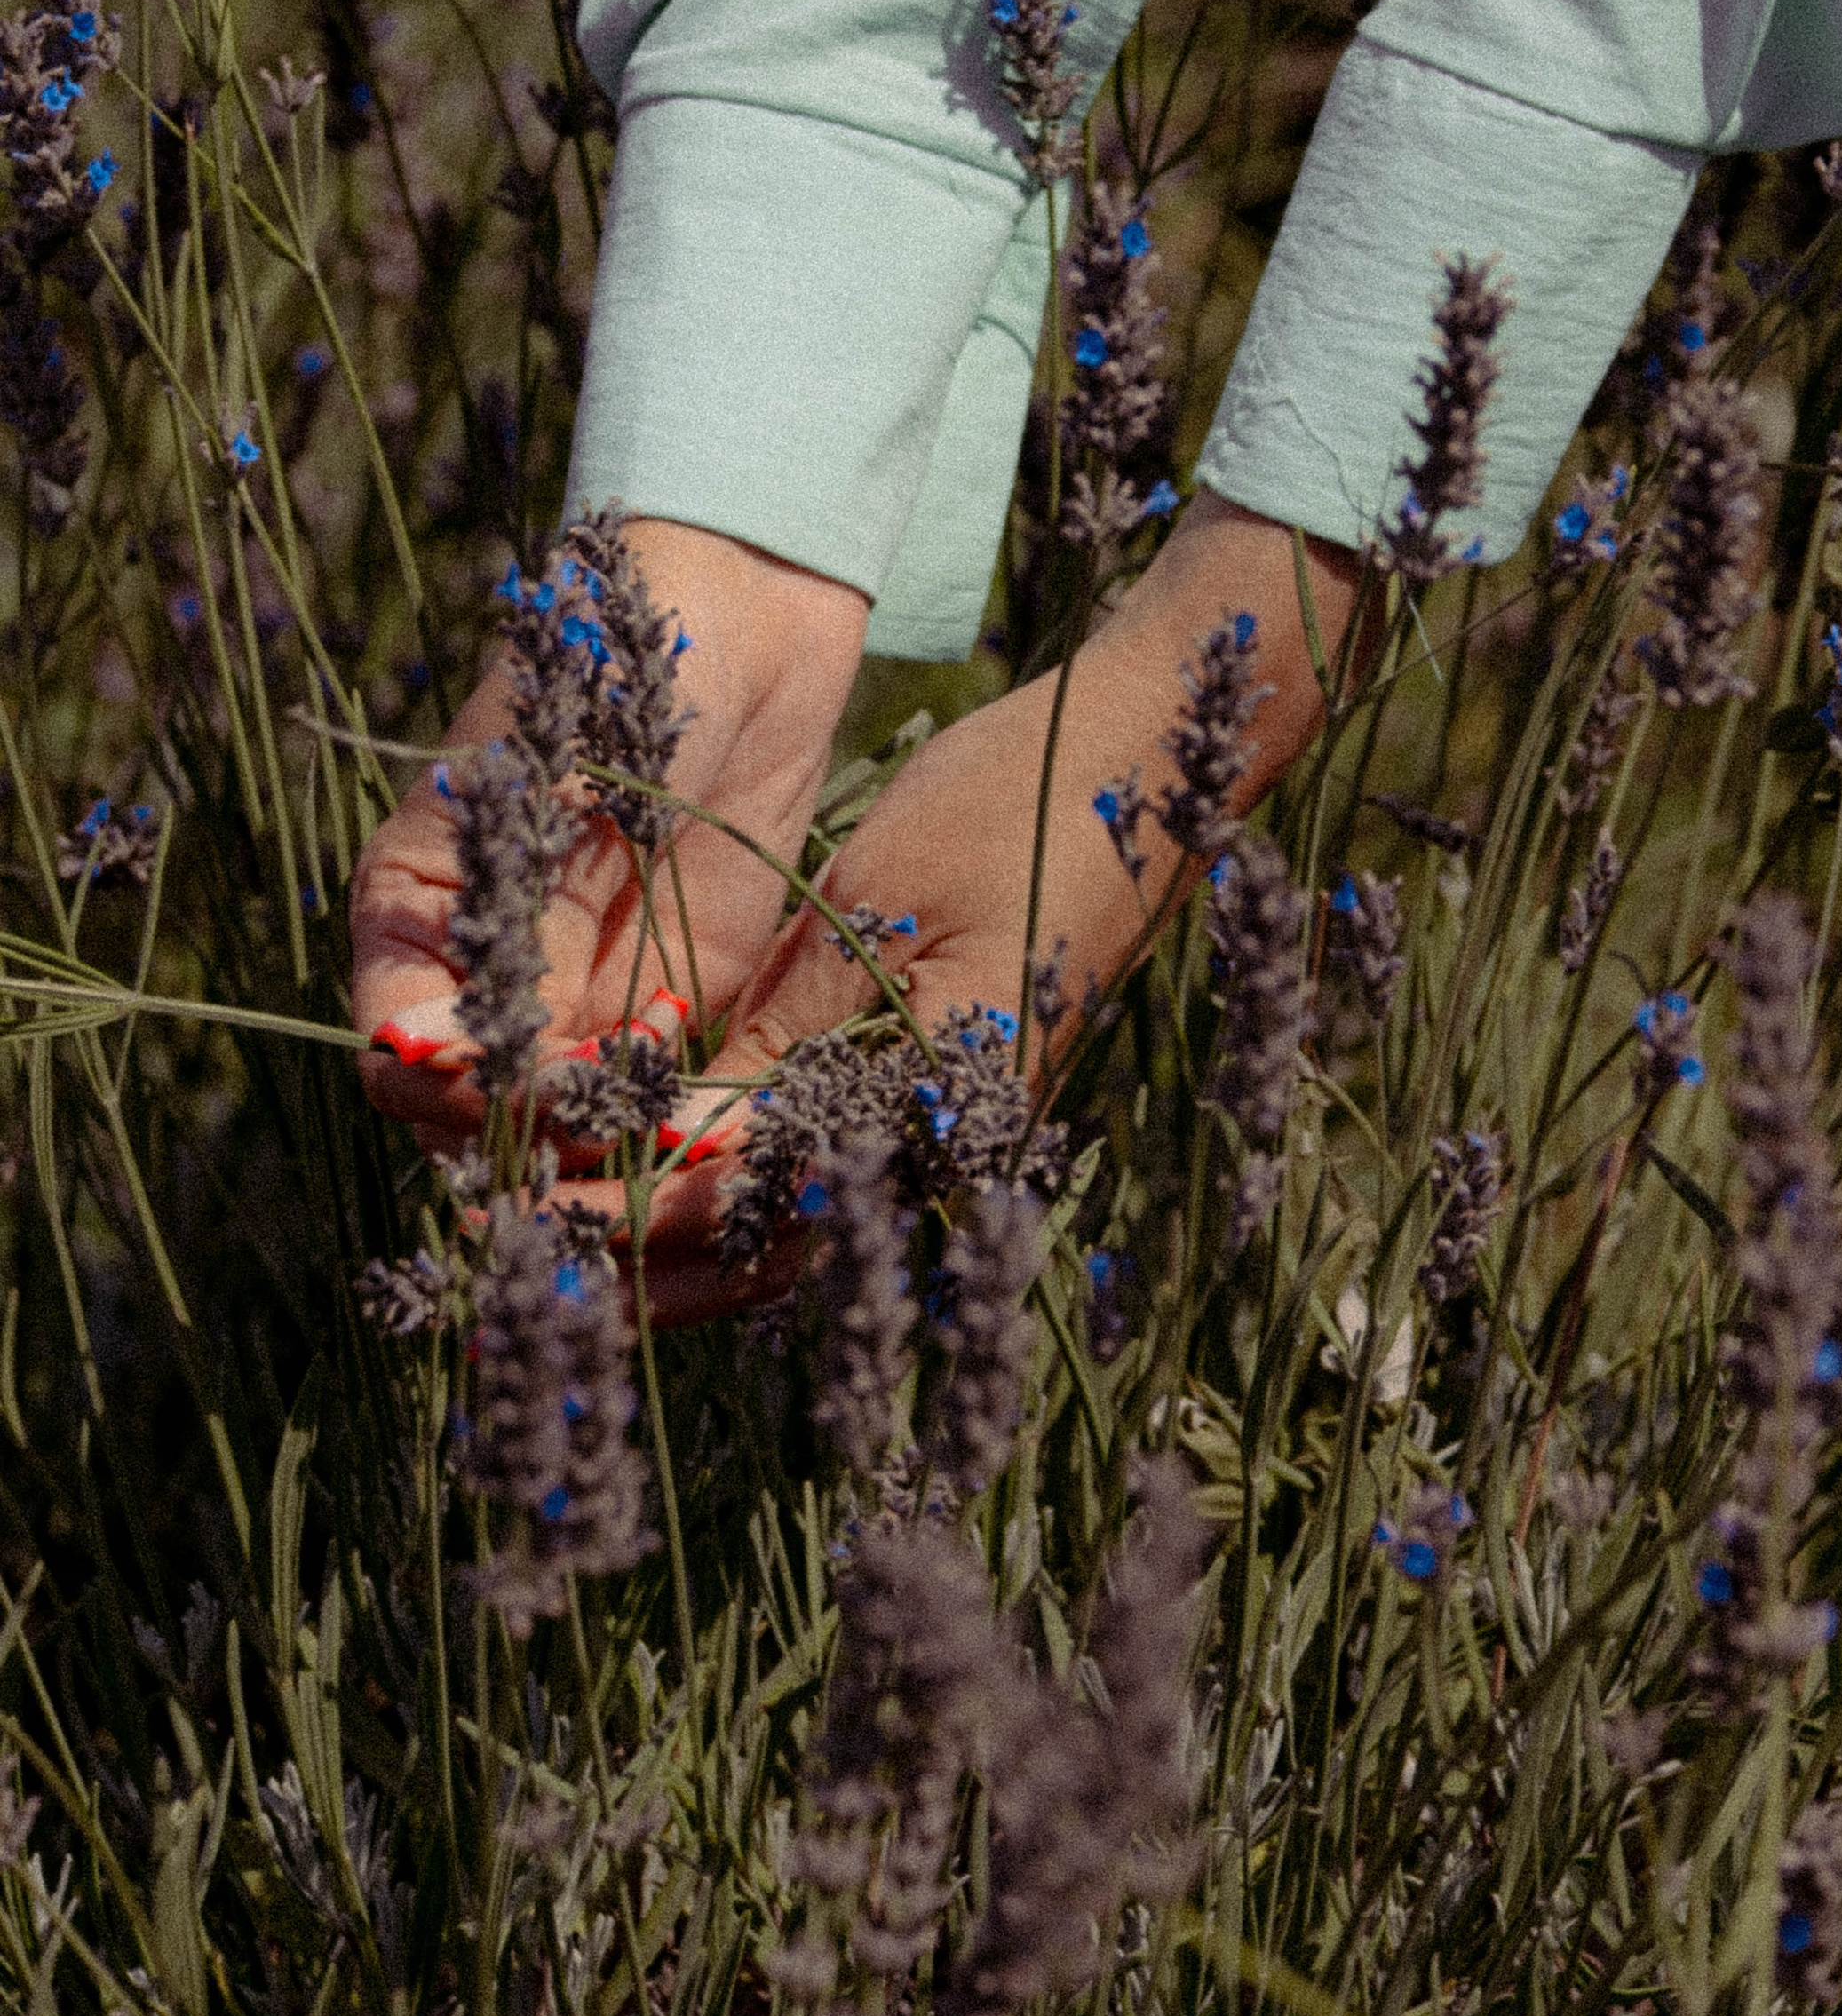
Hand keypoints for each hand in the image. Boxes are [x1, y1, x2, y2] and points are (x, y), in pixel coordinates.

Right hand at [352, 516, 870, 1156]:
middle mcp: (492, 968)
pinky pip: (656, 1095)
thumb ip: (505, 909)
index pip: (397, 1051)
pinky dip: (673, 1122)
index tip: (512, 1084)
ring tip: (662, 1130)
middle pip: (474, 1113)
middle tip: (602, 1131)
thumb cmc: (609, 664)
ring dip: (602, 1148)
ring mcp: (584, 989)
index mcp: (419, 910)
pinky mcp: (675, 997)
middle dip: (528, 1141)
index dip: (443, 1090)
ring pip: (564, 1125)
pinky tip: (711, 1116)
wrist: (741, 615)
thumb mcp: (544, 776)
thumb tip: (438, 1051)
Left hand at [579, 490, 1379, 1328]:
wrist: (1152, 757)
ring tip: (558, 1228)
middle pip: (768, 1249)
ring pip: (793, 1227)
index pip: (754, 1202)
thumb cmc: (1020, 803)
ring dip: (677, 1237)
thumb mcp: (878, 907)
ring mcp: (958, 1127)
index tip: (522, 1216)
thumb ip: (780, 1038)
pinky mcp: (951, 1091)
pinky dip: (734, 1183)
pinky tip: (653, 1168)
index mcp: (942, 1109)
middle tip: (514, 1251)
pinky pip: (828, 1170)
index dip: (627, 1215)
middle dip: (638, 1258)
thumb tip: (658, 1150)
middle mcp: (953, 1148)